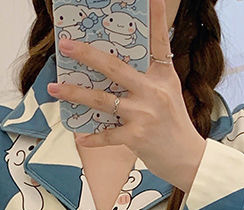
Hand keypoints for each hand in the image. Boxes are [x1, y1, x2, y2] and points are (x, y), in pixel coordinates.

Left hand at [47, 0, 206, 193]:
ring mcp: (144, 114)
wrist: (188, 158)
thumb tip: (114, 70)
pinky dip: (92, 138)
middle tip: (65, 46)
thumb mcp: (168, 94)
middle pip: (114, 67)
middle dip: (86, 55)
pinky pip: (107, 135)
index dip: (156, 17)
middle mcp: (153, 91)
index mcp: (163, 76)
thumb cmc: (174, 126)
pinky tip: (80, 137)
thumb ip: (147, 79)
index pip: (159, 41)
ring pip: (102, 99)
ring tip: (55, 88)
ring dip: (75, 93)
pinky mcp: (136, 137)